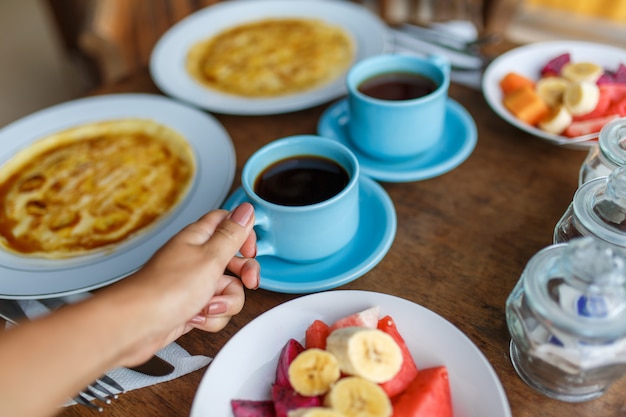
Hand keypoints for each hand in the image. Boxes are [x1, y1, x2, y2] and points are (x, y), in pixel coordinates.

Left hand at [110, 203, 259, 365]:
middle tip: (247, 282)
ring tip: (208, 305)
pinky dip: (210, 317)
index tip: (250, 250)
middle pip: (233, 260)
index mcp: (199, 238)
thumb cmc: (166, 290)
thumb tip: (246, 210)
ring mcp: (192, 284)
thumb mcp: (211, 257)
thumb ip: (232, 234)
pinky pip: (214, 310)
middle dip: (244, 275)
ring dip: (225, 302)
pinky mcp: (189, 307)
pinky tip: (196, 318)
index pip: (227, 223)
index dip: (244, 234)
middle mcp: (195, 258)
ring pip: (227, 290)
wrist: (136, 326)